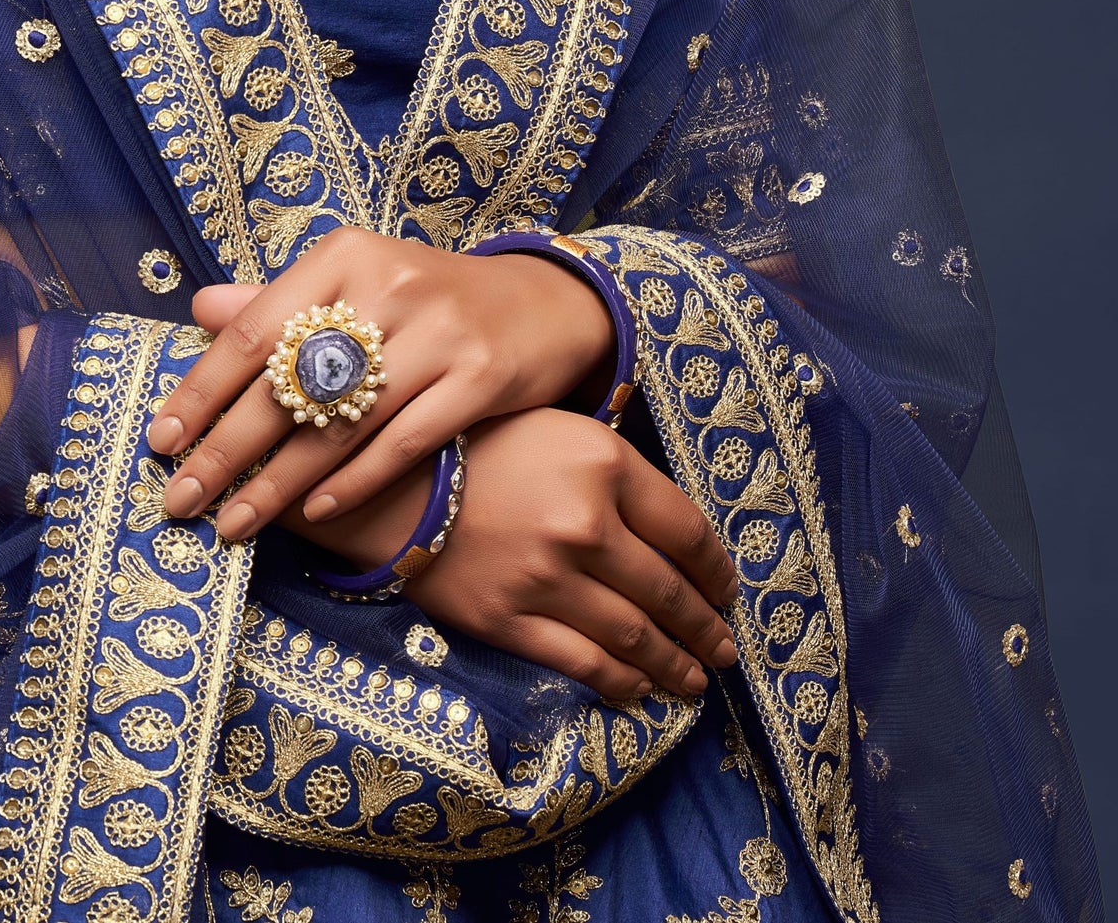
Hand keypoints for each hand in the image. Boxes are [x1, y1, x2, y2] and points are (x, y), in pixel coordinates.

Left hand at [145, 226, 615, 539]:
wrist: (541, 304)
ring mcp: (438, 332)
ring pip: (339, 424)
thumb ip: (282, 303)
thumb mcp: (356, 282)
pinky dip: (352, 484)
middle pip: (287, 383)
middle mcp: (386, 285)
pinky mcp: (480, 377)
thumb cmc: (426, 300)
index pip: (253, 330)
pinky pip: (401, 445)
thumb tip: (200, 308)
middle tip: (181, 500)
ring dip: (279, 484)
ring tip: (234, 524)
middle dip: (226, 451)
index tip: (159, 441)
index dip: (202, 391)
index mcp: (342, 256)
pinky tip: (315, 514)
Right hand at [303, 407, 739, 702]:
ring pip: (634, 636)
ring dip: (675, 664)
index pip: (687, 530)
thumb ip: (614, 471)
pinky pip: (582, 663)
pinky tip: (639, 690)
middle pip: (668, 590)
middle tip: (725, 649)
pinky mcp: (511, 619)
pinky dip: (619, 682)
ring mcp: (548, 577)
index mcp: (603, 463)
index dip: (717, 570)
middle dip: (705, 627)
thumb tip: (668, 527)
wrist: (390, 479)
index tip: (727, 590)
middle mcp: (585, 523)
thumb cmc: (478, 443)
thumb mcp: (557, 428)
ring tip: (696, 680)